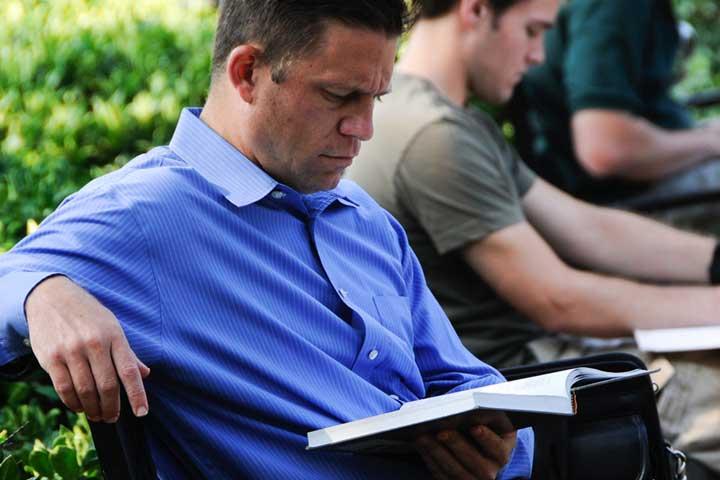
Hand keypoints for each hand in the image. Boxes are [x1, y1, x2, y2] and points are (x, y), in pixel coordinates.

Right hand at [25, 275, 149, 421]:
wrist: (51, 297)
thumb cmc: (88, 315)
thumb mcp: (112, 327)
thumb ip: (127, 353)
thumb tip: (145, 374)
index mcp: (114, 336)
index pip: (129, 371)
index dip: (137, 395)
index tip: (142, 412)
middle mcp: (94, 343)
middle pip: (107, 386)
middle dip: (112, 407)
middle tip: (112, 418)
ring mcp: (71, 350)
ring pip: (86, 391)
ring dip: (93, 409)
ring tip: (97, 415)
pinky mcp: (51, 357)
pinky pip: (64, 388)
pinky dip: (73, 403)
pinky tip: (79, 406)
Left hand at [415, 425, 516, 479]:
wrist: (476, 445)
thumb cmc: (482, 426)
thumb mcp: (489, 420)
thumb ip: (485, 415)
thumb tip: (472, 407)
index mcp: (502, 453)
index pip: (498, 449)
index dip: (487, 438)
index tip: (474, 427)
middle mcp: (490, 472)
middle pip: (475, 463)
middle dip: (456, 445)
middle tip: (441, 431)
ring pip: (455, 471)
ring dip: (437, 453)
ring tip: (422, 436)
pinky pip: (441, 475)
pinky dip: (430, 460)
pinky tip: (420, 445)